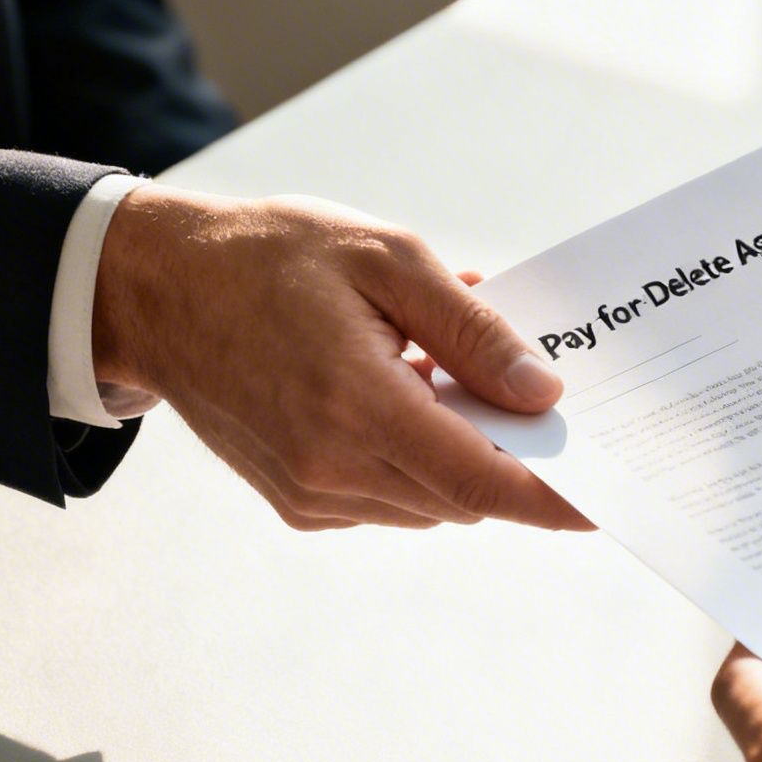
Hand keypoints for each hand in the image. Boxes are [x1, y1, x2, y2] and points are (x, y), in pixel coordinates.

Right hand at [92, 184, 590, 530]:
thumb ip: (473, 330)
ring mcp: (310, 492)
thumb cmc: (271, 257)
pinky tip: (409, 402)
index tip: (604, 504)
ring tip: (461, 385)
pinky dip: (420, 465)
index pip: (482, 481)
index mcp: (356, 405)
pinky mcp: (297, 501)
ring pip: (432, 505)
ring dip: (464, 461)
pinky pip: (390, 501)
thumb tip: (544, 392)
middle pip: (465, 497)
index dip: (552, 500)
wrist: (156, 288)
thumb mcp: (387, 259)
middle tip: (548, 409)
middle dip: (516, 464)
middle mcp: (330, 467)